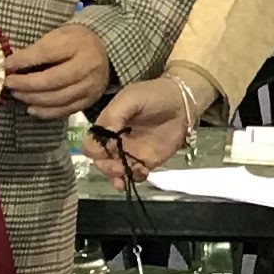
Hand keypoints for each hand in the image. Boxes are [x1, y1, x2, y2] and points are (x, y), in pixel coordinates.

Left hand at [9, 17, 113, 120]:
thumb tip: (10, 66)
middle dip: (26, 84)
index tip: (5, 66)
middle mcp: (87, 66)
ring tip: (17, 94)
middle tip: (8, 84)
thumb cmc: (74, 41)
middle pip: (52, 80)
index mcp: (77, 43)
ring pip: (58, 98)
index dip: (23, 61)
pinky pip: (65, 110)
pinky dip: (45, 112)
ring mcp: (90, 86)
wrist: (104, 51)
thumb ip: (36, 49)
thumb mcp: (57, 35)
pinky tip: (31, 108)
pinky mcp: (90, 100)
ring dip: (32, 98)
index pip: (45, 53)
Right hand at [88, 69, 202, 186]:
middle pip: (100, 161)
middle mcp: (115, 141)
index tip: (108, 149)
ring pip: (115, 171)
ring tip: (125, 174)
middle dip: (106, 167)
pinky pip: (134, 175)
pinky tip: (142, 172)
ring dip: (117, 176)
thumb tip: (105, 135)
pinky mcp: (146, 161)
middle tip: (118, 166)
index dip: (95, 150)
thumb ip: (115, 114)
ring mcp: (130, 153)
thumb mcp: (131, 98)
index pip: (91, 144)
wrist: (183, 102)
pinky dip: (134, 178)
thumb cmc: (154, 95)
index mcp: (108, 125)